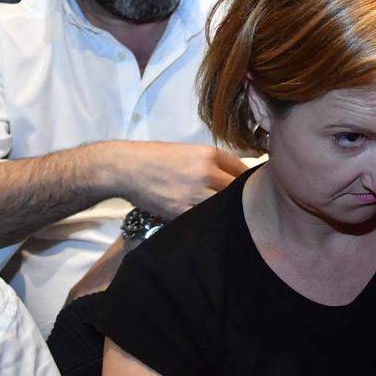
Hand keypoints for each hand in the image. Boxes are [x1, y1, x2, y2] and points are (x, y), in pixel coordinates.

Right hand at [104, 141, 245, 219]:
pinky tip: (205, 223)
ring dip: (224, 212)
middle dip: (241, 199)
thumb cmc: (156, 158)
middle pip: (237, 190)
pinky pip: (203, 218)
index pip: (242, 170)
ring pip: (222, 206)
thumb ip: (212, 164)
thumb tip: (232, 177)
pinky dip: (206, 221)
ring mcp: (195, 193)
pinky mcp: (181, 211)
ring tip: (225, 217)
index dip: (247, 181)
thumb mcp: (189, 152)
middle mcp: (207, 172)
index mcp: (210, 155)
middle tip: (242, 207)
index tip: (249, 189)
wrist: (126, 168)